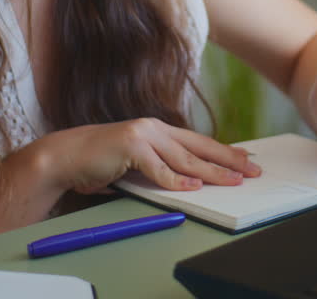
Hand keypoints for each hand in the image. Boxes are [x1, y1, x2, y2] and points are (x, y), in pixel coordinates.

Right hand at [48, 118, 260, 194]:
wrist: (66, 156)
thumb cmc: (100, 162)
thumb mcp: (136, 161)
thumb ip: (159, 165)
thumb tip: (189, 180)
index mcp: (157, 130)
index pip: (197, 141)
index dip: (223, 150)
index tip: (245, 158)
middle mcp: (154, 129)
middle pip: (199, 146)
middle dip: (228, 159)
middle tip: (251, 169)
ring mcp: (143, 136)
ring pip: (185, 159)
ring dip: (212, 172)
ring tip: (233, 181)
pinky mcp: (131, 148)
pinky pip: (159, 170)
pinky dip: (177, 181)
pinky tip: (194, 187)